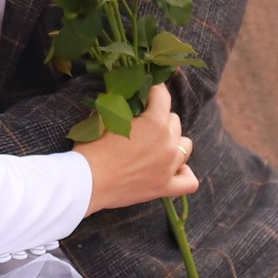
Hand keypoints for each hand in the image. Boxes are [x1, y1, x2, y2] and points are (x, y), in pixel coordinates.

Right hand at [74, 84, 198, 214]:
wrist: (87, 182)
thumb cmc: (93, 149)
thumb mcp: (105, 119)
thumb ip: (121, 105)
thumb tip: (124, 95)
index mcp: (155, 123)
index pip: (163, 96)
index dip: (153, 90)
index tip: (145, 90)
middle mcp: (168, 143)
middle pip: (174, 121)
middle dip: (160, 117)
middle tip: (143, 122)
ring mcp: (170, 167)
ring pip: (185, 146)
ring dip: (173, 141)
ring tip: (158, 144)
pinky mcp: (165, 187)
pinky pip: (189, 181)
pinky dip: (185, 173)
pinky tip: (175, 168)